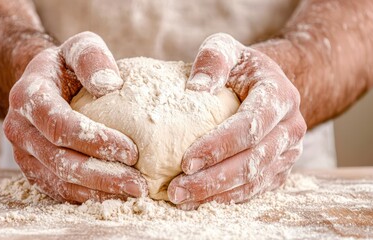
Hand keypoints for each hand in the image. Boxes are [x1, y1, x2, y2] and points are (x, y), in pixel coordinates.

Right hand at [3, 32, 147, 202]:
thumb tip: (110, 85)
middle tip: (139, 184)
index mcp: (28, 97)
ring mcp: (24, 153)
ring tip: (133, 193)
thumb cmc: (66, 66)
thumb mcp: (79, 48)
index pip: (60, 125)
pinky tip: (115, 195)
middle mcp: (20, 129)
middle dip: (102, 175)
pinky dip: (88, 195)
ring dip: (98, 191)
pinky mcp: (34, 169)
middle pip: (60, 160)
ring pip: (59, 181)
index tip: (132, 150)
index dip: (95, 141)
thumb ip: (92, 58)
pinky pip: (58, 189)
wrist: (43, 83)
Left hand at [168, 33, 306, 209]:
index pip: (250, 126)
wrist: (267, 84)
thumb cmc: (240, 67)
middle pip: (253, 160)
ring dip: (217, 194)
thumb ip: (212, 59)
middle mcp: (290, 126)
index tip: (186, 161)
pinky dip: (228, 198)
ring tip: (182, 200)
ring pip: (255, 180)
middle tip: (176, 189)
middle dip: (213, 178)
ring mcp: (288, 151)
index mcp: (279, 95)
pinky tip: (200, 201)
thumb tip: (195, 89)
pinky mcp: (280, 168)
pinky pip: (256, 189)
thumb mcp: (225, 48)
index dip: (219, 146)